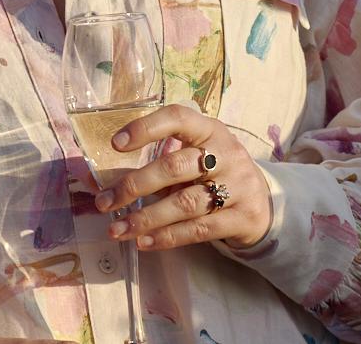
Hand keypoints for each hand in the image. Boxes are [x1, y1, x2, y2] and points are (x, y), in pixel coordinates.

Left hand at [93, 106, 270, 251]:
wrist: (264, 204)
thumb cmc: (216, 175)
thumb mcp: (194, 160)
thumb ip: (155, 165)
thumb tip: (96, 182)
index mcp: (211, 130)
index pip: (178, 118)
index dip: (146, 128)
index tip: (115, 144)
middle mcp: (227, 153)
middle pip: (174, 166)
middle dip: (134, 185)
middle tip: (105, 202)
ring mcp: (238, 185)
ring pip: (184, 202)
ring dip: (146, 218)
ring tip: (117, 229)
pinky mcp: (243, 217)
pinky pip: (199, 229)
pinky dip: (168, 237)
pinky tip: (144, 242)